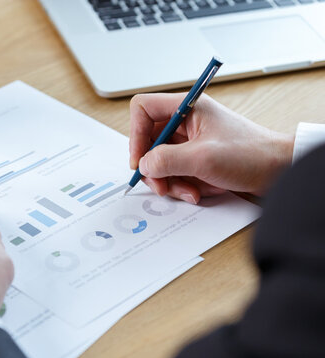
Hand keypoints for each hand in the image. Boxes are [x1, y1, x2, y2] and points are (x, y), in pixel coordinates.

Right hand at [129, 93, 293, 202]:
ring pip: (160, 161)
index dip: (135, 134)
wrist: (280, 170)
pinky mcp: (196, 159)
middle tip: (161, 184)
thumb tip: (143, 166)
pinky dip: (182, 185)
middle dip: (153, 167)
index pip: (143, 109)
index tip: (139, 159)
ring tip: (189, 191)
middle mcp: (186, 122)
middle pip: (149, 141)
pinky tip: (199, 192)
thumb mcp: (202, 158)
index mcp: (187, 108)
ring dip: (169, 181)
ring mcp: (191, 141)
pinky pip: (175, 172)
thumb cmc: (252, 154)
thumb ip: (166, 160)